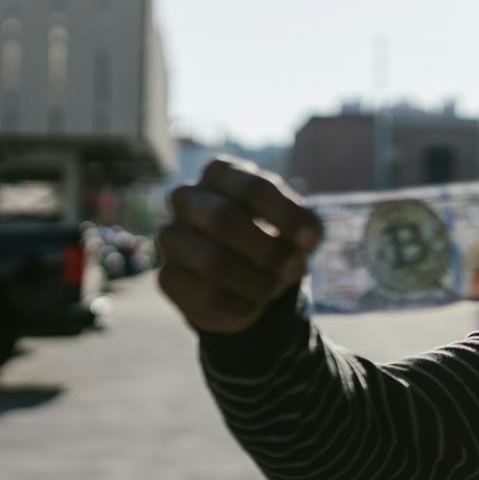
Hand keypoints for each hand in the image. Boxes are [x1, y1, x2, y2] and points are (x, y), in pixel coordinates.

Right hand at [157, 158, 323, 333]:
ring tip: (274, 288)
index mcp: (221, 173)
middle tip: (293, 268)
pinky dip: (240, 306)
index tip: (310, 242)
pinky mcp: (167, 277)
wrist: (247, 279)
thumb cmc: (274, 237)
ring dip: (256, 282)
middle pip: (223, 220)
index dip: (285, 216)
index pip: (252, 188)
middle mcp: (187, 198)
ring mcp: (171, 237)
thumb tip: (307, 238)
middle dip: (267, 250)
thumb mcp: (299, 226)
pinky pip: (205, 296)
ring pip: (212, 262)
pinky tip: (252, 304)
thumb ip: (308, 226)